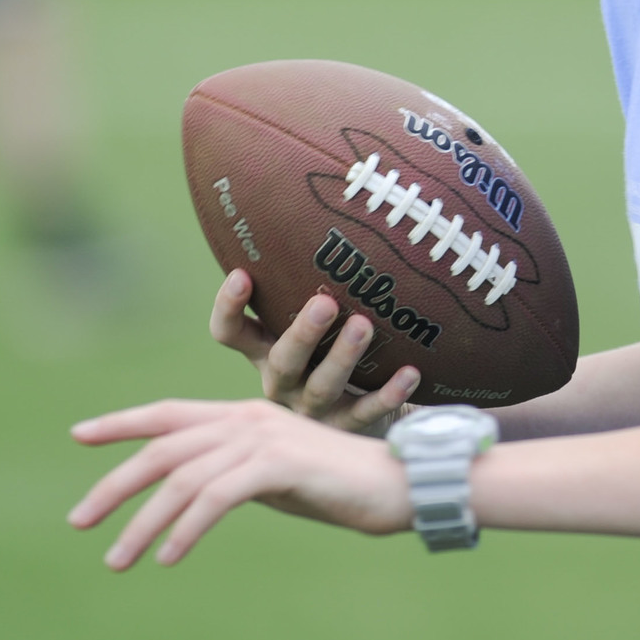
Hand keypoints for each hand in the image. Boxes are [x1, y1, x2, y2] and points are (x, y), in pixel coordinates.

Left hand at [67, 398, 411, 567]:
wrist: (402, 484)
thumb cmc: (343, 486)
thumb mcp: (278, 476)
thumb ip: (237, 475)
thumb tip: (196, 497)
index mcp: (244, 415)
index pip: (169, 413)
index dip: (122, 422)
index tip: (79, 434)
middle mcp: (247, 419)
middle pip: (162, 448)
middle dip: (115, 486)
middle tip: (79, 522)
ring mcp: (263, 438)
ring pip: (183, 479)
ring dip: (143, 523)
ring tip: (118, 561)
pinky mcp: (280, 464)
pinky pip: (217, 497)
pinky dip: (187, 528)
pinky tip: (168, 557)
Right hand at [210, 270, 419, 434]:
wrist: (349, 426)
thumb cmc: (323, 354)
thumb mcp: (302, 325)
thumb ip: (299, 286)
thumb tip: (322, 211)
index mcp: (264, 352)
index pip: (229, 334)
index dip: (229, 307)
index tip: (242, 273)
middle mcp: (281, 382)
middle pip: (282, 360)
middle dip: (302, 332)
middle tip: (325, 302)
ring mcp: (312, 410)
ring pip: (322, 386)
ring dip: (343, 357)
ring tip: (364, 326)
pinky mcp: (345, 428)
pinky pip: (367, 412)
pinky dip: (388, 394)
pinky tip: (410, 372)